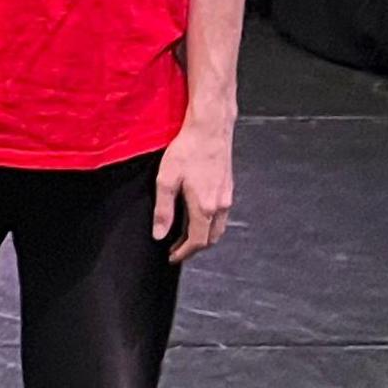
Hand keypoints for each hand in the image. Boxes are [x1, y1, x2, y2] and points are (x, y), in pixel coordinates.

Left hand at [155, 120, 232, 262]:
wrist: (210, 129)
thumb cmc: (186, 151)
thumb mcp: (166, 181)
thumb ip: (163, 210)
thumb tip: (159, 234)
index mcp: (205, 207)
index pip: (197, 242)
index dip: (184, 253)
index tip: (171, 257)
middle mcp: (220, 205)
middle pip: (211, 238)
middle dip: (194, 248)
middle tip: (176, 249)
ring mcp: (227, 196)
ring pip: (218, 227)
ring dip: (203, 236)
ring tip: (184, 236)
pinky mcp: (228, 187)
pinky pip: (221, 215)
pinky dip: (209, 223)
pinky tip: (196, 217)